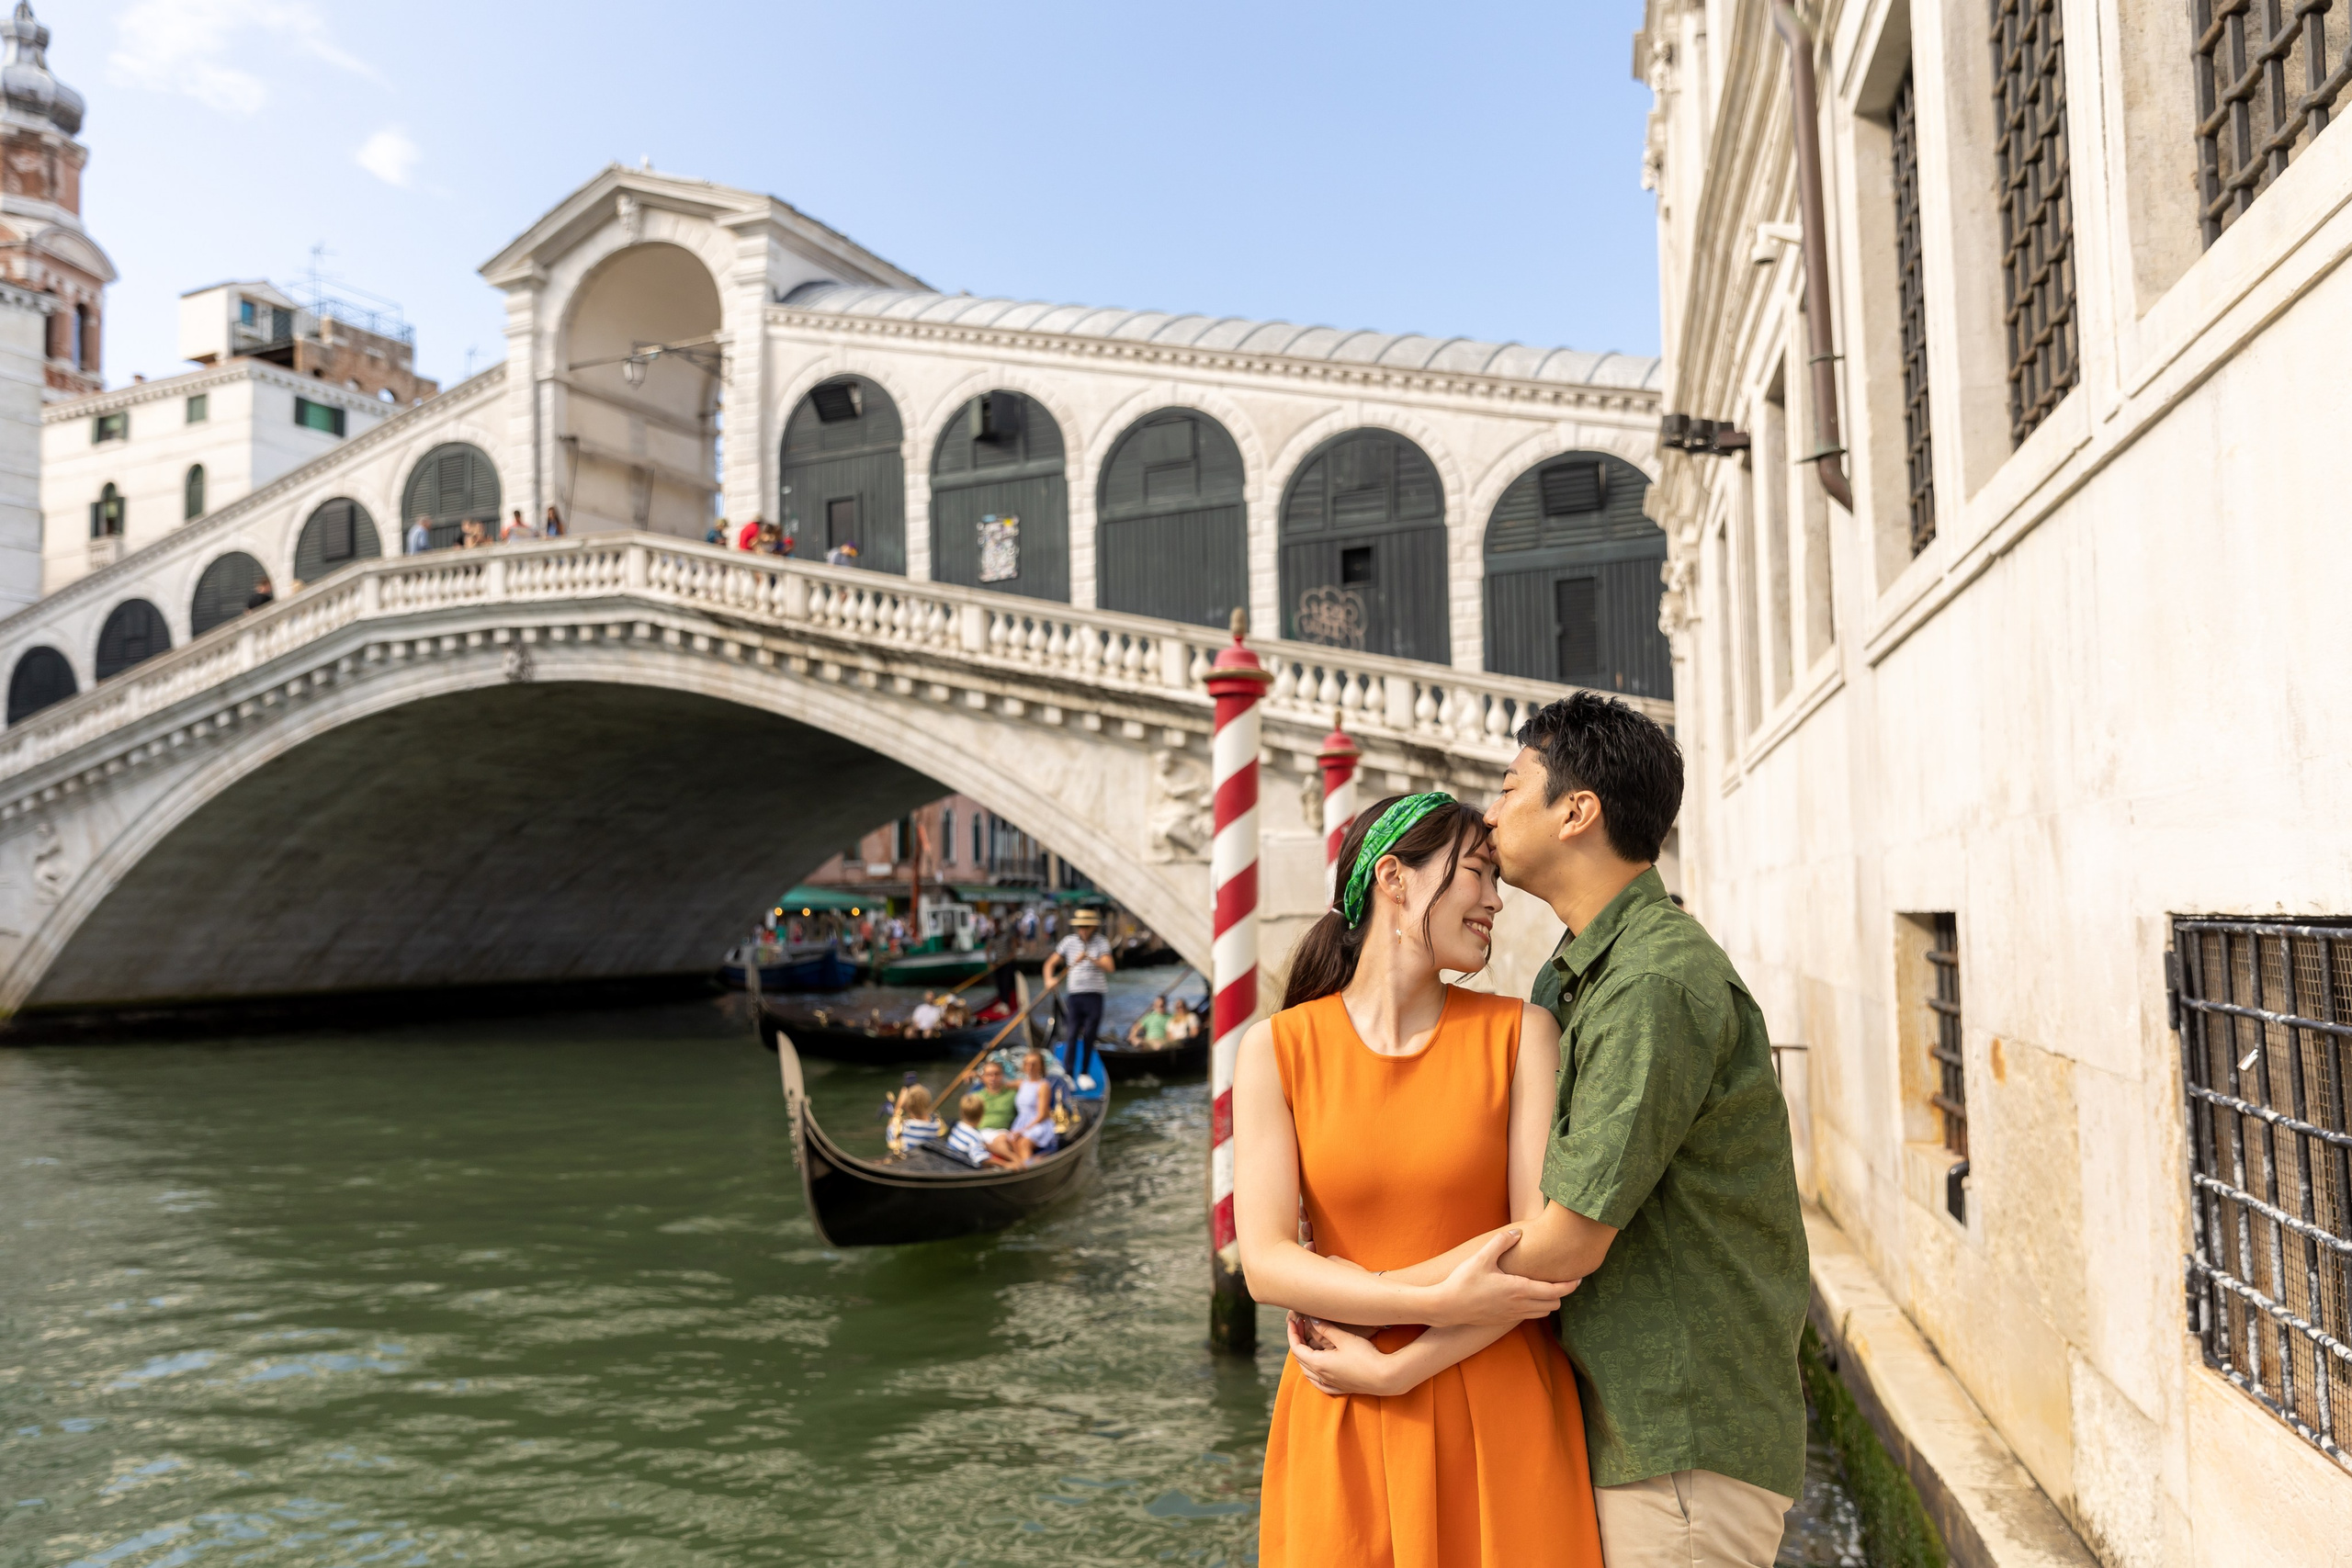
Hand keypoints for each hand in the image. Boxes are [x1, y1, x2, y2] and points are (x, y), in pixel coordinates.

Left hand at [1287, 1314, 1405, 1397]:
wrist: (1385, 1378)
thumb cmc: (1366, 1357)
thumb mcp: (1344, 1339)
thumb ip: (1326, 1329)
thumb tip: (1312, 1319)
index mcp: (1319, 1364)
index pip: (1296, 1349)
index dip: (1292, 1333)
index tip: (1293, 1321)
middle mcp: (1322, 1376)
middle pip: (1301, 1359)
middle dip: (1297, 1341)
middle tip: (1300, 1326)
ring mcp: (1331, 1384)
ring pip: (1308, 1373)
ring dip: (1304, 1357)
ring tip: (1307, 1344)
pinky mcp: (1342, 1388)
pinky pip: (1320, 1384)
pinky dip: (1313, 1375)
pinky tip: (1316, 1372)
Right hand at [1428, 1229, 1579, 1326]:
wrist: (1446, 1307)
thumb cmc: (1463, 1281)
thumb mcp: (1482, 1257)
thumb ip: (1502, 1242)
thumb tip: (1518, 1231)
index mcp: (1519, 1289)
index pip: (1555, 1291)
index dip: (1570, 1285)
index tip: (1579, 1277)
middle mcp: (1520, 1305)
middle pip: (1553, 1304)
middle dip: (1560, 1293)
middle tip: (1560, 1278)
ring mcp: (1512, 1315)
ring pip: (1542, 1313)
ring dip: (1548, 1301)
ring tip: (1545, 1286)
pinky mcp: (1504, 1321)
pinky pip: (1529, 1316)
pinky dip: (1535, 1307)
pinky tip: (1525, 1295)